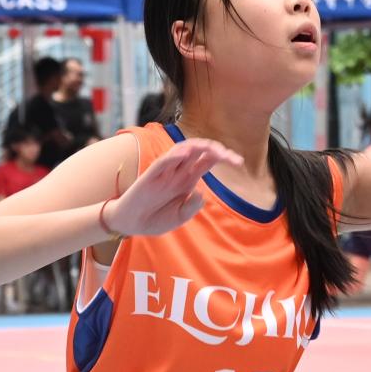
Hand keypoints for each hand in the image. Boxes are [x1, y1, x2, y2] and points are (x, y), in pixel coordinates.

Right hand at [105, 137, 238, 238]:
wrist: (131, 224)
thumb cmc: (156, 218)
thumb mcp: (179, 217)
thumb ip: (191, 207)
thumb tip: (201, 192)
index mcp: (189, 178)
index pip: (209, 160)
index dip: (225, 157)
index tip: (239, 162)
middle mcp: (179, 170)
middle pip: (200, 151)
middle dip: (216, 149)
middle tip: (230, 158)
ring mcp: (165, 171)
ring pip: (183, 149)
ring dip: (199, 146)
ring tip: (214, 150)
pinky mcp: (150, 175)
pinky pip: (163, 162)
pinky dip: (173, 156)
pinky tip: (185, 155)